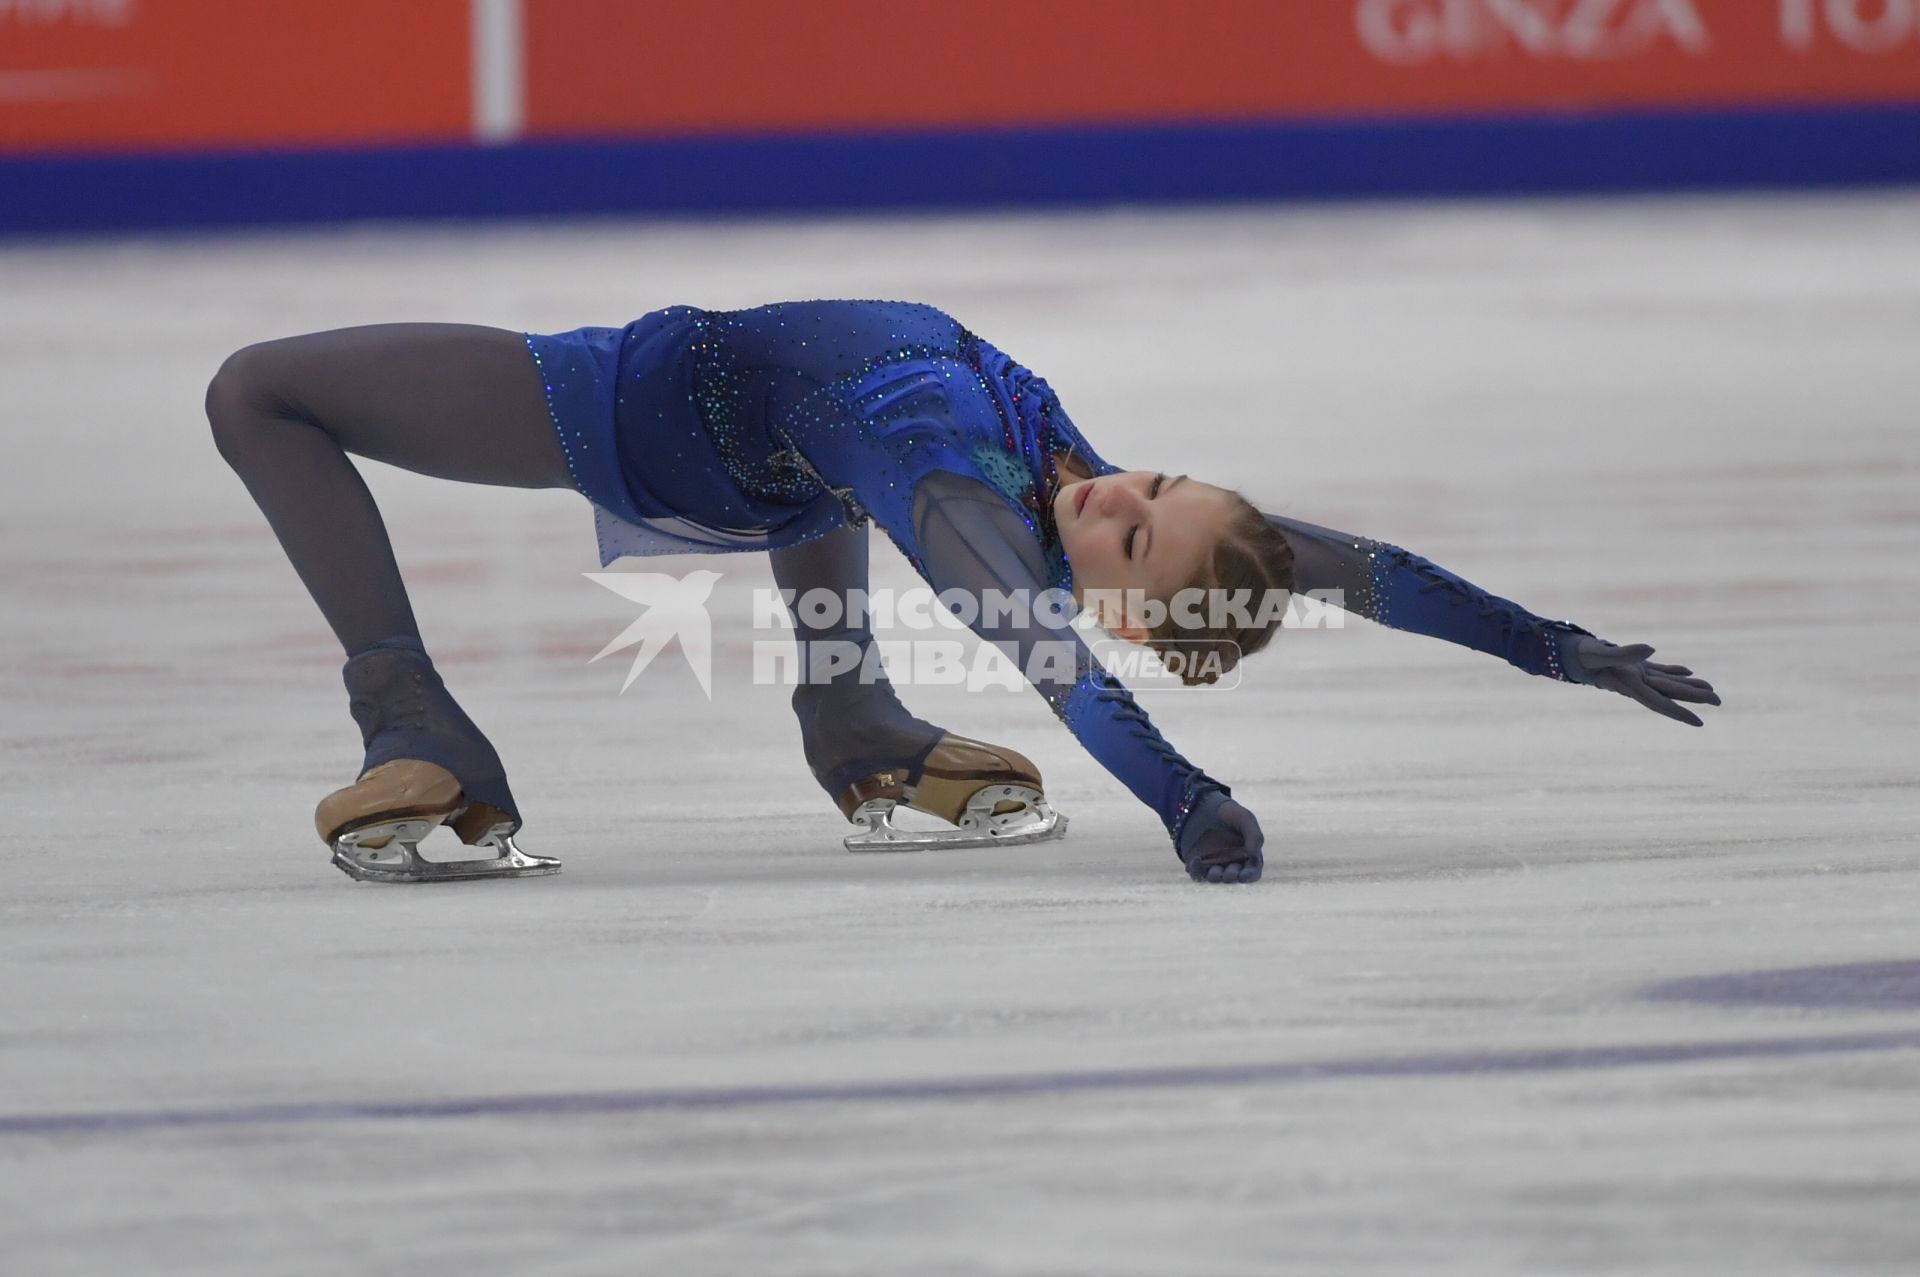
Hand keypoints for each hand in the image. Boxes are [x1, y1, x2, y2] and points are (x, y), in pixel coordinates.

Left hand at [1177, 791, 1263, 883]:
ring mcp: (1214, 864)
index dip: (1248, 876)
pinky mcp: (1198, 863)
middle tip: (1229, 873)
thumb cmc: (1229, 813)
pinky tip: (1196, 861)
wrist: (1204, 804)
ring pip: (1215, 878)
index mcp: (1247, 856)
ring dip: (1215, 877)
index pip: (1251, 872)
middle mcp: (1231, 863)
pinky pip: (1197, 872)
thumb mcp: (1245, 818)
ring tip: (1215, 871)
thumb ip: (1254, 835)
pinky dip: (1196, 870)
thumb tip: (1253, 854)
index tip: (1243, 876)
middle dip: (1232, 876)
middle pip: (1233, 877)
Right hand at [1562, 635, 1720, 725]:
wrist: (1562, 653)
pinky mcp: (1631, 665)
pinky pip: (1657, 670)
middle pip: (1669, 693)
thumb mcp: (1599, 652)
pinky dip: (1674, 671)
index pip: (1659, 703)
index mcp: (1628, 685)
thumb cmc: (1578, 654)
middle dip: (1693, 698)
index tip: (1700, 723)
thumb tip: (1652, 649)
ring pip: (1667, 682)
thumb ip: (1623, 653)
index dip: (1680, 712)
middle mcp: (1634, 683)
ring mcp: (1634, 674)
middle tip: (1719, 701)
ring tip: (1711, 689)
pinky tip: (1688, 670)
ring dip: (1688, 685)